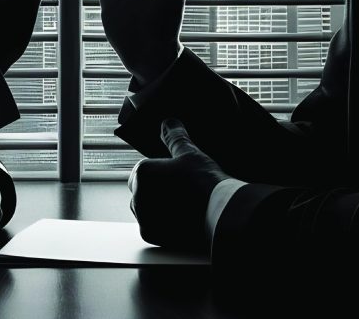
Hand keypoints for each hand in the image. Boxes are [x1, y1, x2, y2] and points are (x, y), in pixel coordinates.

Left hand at [129, 119, 226, 249]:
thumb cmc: (205, 182)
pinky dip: (163, 224)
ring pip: (145, 209)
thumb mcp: (190, 153)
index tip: (174, 177)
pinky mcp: (152, 236)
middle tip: (180, 191)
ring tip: (182, 205)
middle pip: (142, 190)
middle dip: (156, 190)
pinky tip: (181, 219)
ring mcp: (143, 217)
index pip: (142, 171)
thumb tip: (167, 123)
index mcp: (142, 173)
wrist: (221, 215)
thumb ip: (174, 136)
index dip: (159, 173)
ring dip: (158, 207)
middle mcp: (137, 196)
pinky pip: (152, 227)